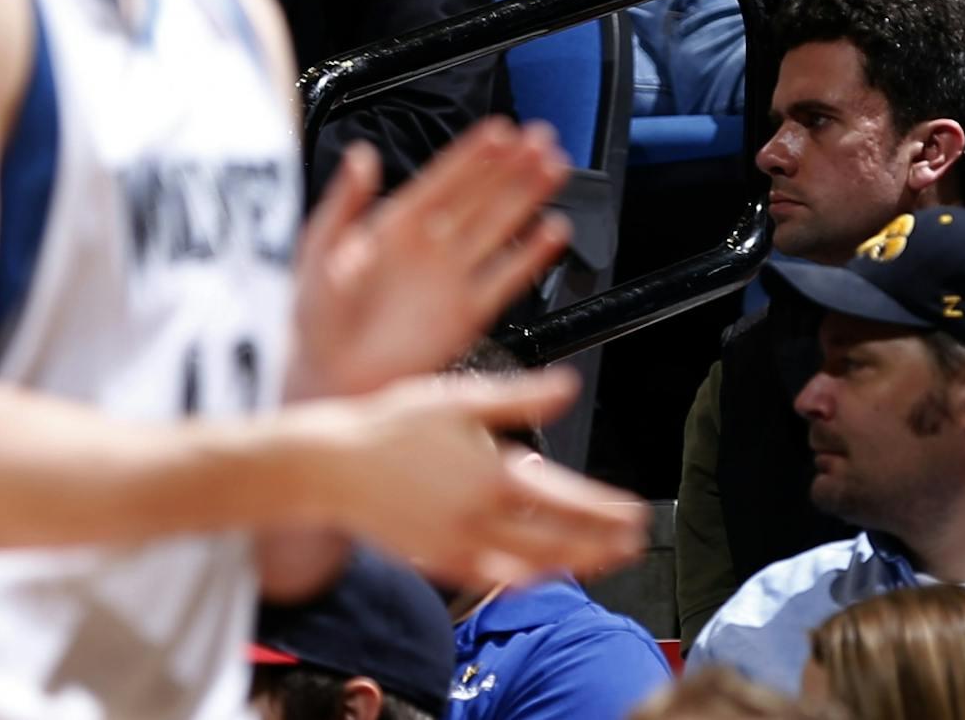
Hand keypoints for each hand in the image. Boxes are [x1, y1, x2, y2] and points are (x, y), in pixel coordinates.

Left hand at [288, 119, 571, 400]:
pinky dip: (532, 256)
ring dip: (528, 197)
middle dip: (513, 166)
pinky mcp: (467, 314)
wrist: (328, 383)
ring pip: (500, 228)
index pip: (443, 180)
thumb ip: (343, 203)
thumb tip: (360, 157)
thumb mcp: (317, 252)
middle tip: (542, 139)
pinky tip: (552, 232)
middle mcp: (429, 248)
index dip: (473, 155)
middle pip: (481, 197)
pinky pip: (507, 278)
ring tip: (555, 168)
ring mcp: (451, 279)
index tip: (501, 131)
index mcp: (393, 228)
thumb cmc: (312, 324)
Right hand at [305, 369, 646, 587]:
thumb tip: (568, 387)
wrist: (329, 466)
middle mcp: (479, 517)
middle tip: (634, 544)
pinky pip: (488, 577)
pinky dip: (520, 578)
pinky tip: (538, 573)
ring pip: (528, 565)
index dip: (606, 511)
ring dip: (571, 565)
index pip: (567, 501)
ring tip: (602, 561)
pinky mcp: (434, 560)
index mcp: (493, 475)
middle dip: (601, 544)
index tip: (635, 513)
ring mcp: (456, 545)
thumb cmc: (391, 426)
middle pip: (557, 541)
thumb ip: (520, 397)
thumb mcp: (461, 398)